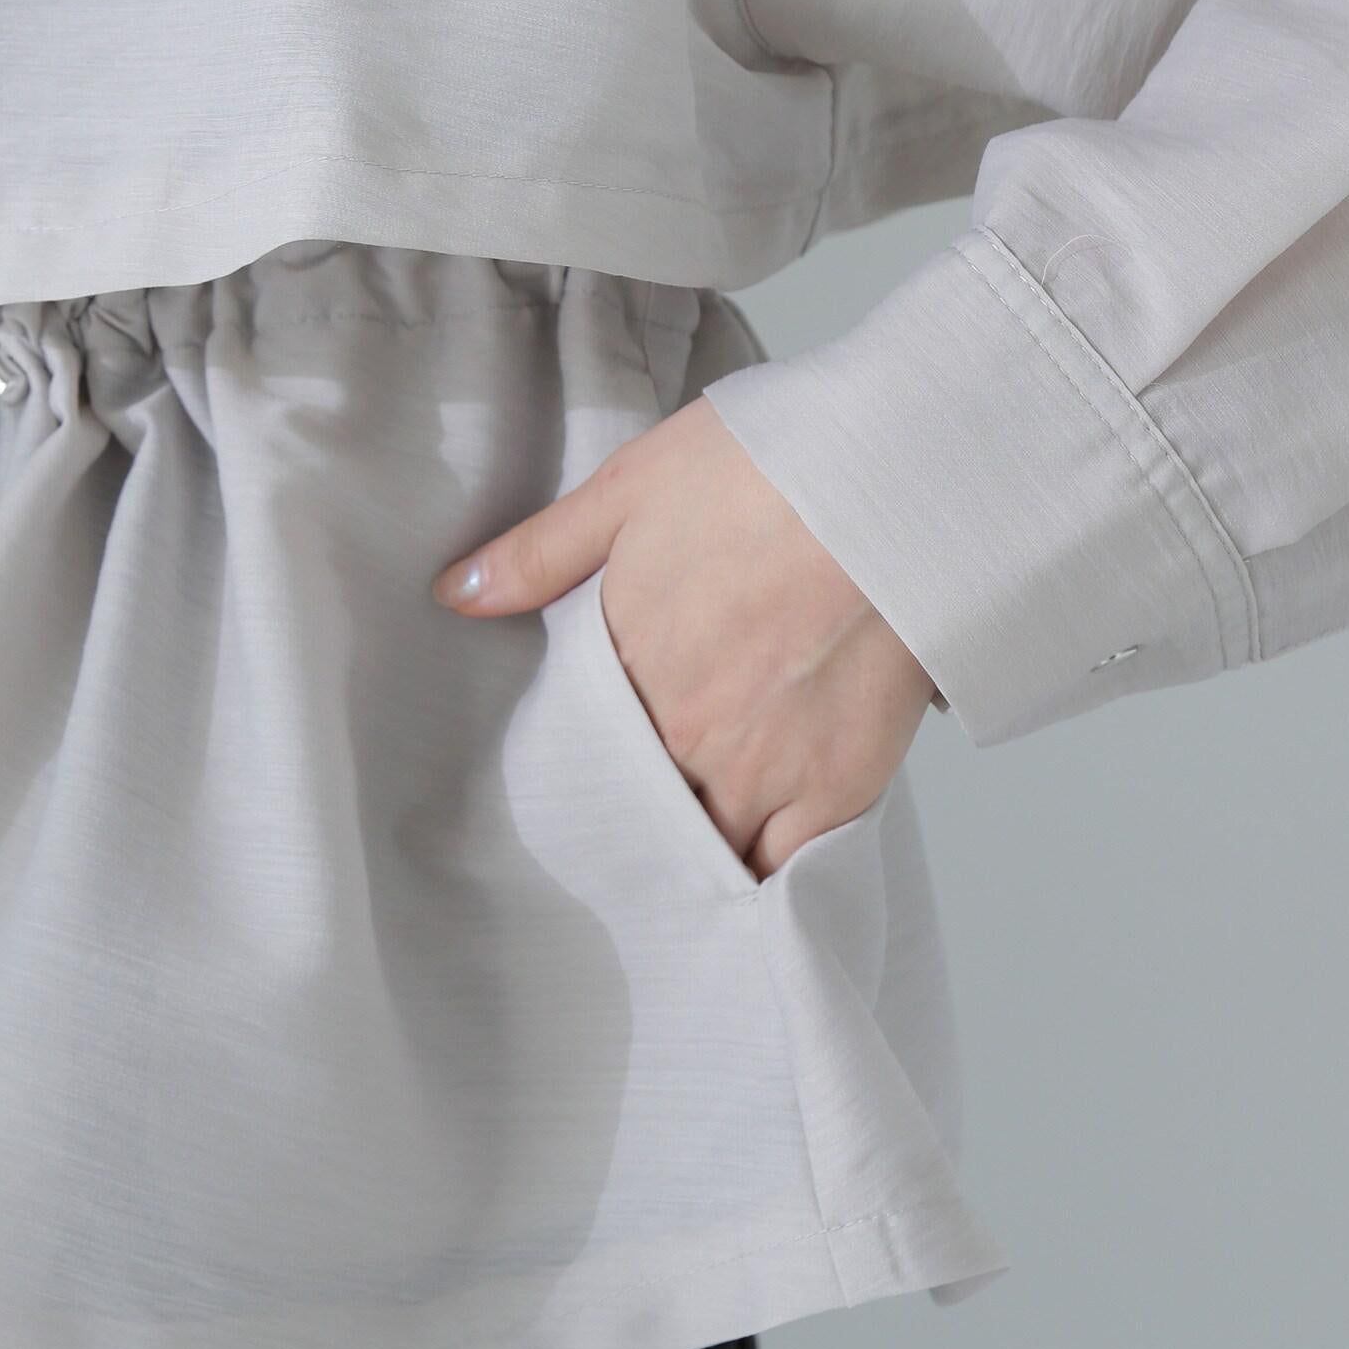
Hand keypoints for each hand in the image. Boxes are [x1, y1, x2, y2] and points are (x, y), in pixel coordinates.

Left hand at [430, 397, 936, 881]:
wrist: (892, 488)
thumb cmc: (772, 471)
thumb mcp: (631, 487)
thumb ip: (540, 554)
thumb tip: (457, 594)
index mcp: (625, 671)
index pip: (579, 759)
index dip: (581, 776)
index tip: (581, 782)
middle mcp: (684, 739)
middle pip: (641, 814)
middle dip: (636, 821)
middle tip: (633, 828)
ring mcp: (762, 775)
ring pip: (707, 851)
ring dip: (695, 855)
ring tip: (690, 858)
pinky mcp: (837, 791)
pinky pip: (785, 870)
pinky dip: (765, 878)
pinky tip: (753, 876)